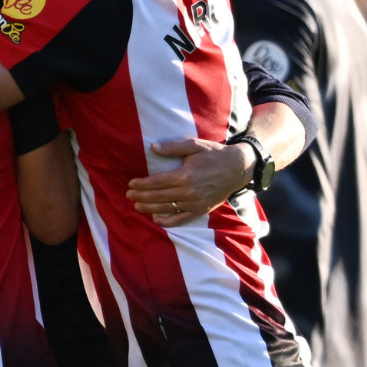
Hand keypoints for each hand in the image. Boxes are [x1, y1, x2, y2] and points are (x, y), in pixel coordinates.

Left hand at [126, 139, 253, 226]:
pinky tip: (156, 219)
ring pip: (167, 208)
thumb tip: (152, 147)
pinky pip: (182, 219)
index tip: (130, 184)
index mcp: (185, 175)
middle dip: (141, 197)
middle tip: (128, 196)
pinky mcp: (201, 210)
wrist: (237, 168)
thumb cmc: (214, 154)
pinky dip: (168, 221)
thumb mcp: (194, 145)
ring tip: (137, 207)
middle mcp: (188, 191)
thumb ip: (172, 148)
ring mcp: (195, 203)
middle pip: (158, 196)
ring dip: (150, 209)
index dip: (141, 185)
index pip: (156, 182)